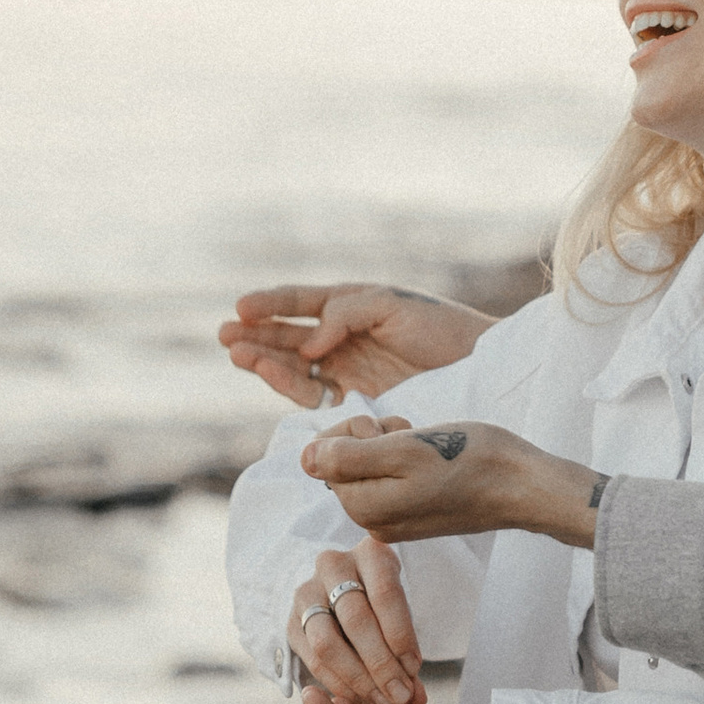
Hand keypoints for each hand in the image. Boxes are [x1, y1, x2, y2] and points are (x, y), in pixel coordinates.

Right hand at [221, 283, 489, 409]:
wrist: (477, 366)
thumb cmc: (439, 327)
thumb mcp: (393, 306)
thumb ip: (346, 315)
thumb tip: (309, 343)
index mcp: (349, 305)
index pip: (302, 302)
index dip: (271, 303)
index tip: (242, 306)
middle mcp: (341, 337)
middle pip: (289, 335)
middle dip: (256, 334)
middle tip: (226, 335)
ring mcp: (345, 370)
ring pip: (293, 366)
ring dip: (264, 360)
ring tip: (238, 354)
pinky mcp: (354, 401)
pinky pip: (313, 394)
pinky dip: (289, 385)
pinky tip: (271, 373)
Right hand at [283, 538, 426, 703]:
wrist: (342, 588)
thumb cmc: (382, 601)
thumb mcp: (401, 612)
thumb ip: (409, 653)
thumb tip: (417, 699)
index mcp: (369, 552)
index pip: (385, 594)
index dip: (400, 636)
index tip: (415, 670)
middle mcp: (333, 565)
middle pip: (355, 620)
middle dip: (381, 665)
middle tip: (400, 696)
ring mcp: (307, 592)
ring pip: (328, 643)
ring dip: (357, 680)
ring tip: (382, 703)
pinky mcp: (291, 621)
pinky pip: (313, 660)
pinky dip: (339, 686)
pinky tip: (361, 700)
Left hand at [301, 413, 604, 550]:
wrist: (522, 483)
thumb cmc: (467, 459)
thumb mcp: (401, 450)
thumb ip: (347, 457)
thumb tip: (303, 460)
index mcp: (363, 507)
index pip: (326, 455)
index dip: (356, 428)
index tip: (390, 430)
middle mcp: (374, 520)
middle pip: (346, 460)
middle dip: (373, 435)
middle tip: (410, 434)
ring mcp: (397, 518)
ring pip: (371, 462)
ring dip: (392, 441)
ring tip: (426, 441)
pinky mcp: (418, 511)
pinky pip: (395, 474)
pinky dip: (409, 454)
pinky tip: (435, 452)